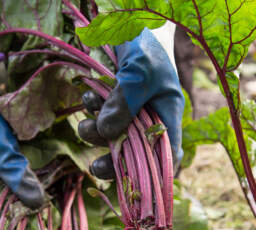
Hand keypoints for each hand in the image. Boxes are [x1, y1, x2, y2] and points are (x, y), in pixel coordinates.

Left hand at [78, 26, 183, 178]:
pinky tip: (88, 97)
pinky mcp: (112, 103)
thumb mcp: (138, 71)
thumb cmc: (145, 44)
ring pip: (112, 138)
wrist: (130, 19)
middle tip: (97, 167)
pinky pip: (99, 119)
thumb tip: (106, 134)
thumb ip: (124, 103)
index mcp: (167, 115)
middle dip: (114, 162)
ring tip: (87, 115)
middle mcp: (149, 118)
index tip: (134, 185)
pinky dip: (91, 114)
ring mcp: (130, 112)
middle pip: (135, 155)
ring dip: (95, 133)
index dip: (155, 176)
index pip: (168, 156)